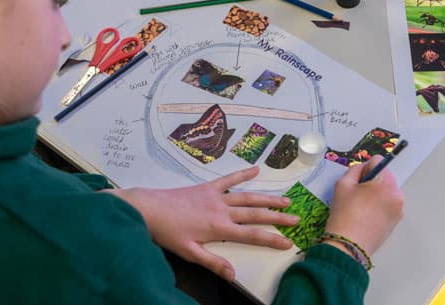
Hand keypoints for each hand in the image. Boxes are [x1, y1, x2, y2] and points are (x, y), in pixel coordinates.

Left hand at [104, 166, 298, 280]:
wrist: (149, 208)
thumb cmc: (167, 232)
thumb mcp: (189, 253)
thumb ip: (213, 262)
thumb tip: (232, 274)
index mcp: (219, 228)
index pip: (252, 235)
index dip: (271, 239)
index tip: (288, 241)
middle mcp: (222, 210)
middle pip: (255, 214)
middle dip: (277, 217)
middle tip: (296, 218)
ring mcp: (215, 196)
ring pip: (247, 197)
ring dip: (267, 198)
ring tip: (285, 200)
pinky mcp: (206, 187)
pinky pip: (228, 179)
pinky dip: (242, 174)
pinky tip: (255, 170)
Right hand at [323, 155, 403, 256]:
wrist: (348, 245)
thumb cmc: (344, 213)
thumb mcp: (342, 185)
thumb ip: (354, 170)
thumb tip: (363, 168)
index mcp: (385, 183)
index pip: (378, 161)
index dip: (364, 168)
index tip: (356, 181)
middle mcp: (397, 194)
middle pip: (385, 175)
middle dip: (372, 180)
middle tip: (356, 195)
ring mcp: (399, 209)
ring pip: (387, 190)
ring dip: (376, 192)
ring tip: (361, 207)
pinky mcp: (396, 220)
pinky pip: (388, 203)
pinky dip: (379, 204)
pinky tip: (366, 215)